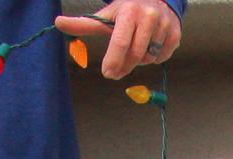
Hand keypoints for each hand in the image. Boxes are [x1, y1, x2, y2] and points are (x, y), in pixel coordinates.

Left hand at [55, 0, 180, 78]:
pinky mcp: (175, 35)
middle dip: (123, 65)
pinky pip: (161, 58)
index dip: (113, 60)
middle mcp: (149, 16)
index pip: (120, 41)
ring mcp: (164, 26)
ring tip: (135, 47)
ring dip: (138, 60)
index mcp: (129, 12)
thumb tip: (57, 23)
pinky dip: (153, 58)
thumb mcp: (107, 15)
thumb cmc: (127, 9)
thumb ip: (84, 23)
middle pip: (134, 55)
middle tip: (115, 70)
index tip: (107, 73)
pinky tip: (150, 45)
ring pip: (148, 58)